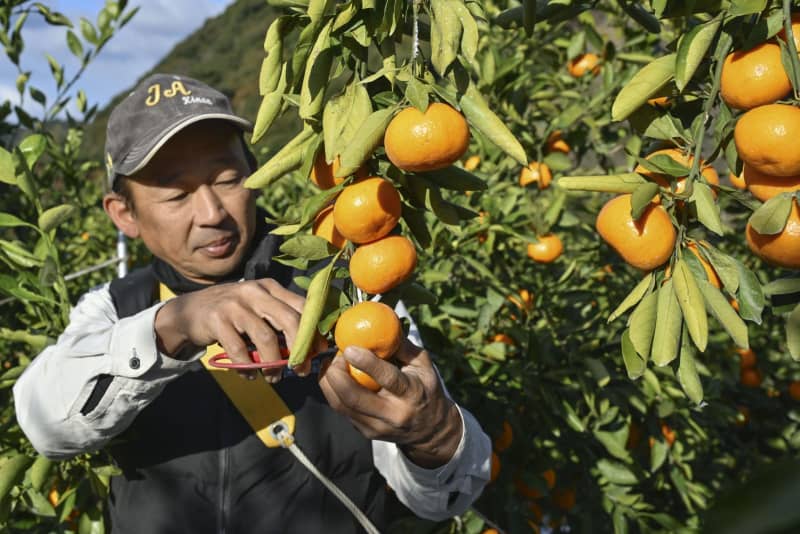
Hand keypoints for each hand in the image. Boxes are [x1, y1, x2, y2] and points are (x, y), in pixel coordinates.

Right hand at [155, 278, 326, 379]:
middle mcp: (255, 292)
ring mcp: (235, 304)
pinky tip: (250, 375)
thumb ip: (281, 321)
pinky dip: (247, 368)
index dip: (314, 331)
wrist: (190, 311)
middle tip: (301, 370)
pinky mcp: (217, 320)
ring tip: (274, 378)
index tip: (320, 352)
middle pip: (289, 320)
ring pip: (266, 338)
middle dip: (300, 350)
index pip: (302, 307)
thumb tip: (310, 349)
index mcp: (270, 287)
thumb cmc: (233, 314)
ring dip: (273, 364)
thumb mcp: (258, 308)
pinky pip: (239, 350)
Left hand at [318, 340, 462, 467]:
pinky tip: (334, 377)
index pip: (388, 379)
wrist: (431, 431)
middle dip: (336, 375)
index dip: (366, 363)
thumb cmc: (426, 389)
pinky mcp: (366, 432)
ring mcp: (377, 427)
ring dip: (328, 383)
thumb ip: (403, 346)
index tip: (349, 348)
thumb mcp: (424, 365)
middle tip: (334, 357)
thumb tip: (382, 324)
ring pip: (341, 406)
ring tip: (329, 364)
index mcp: (412, 394)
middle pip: (354, 397)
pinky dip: (333, 392)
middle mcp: (393, 414)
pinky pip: (342, 411)